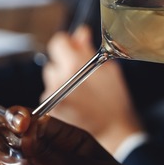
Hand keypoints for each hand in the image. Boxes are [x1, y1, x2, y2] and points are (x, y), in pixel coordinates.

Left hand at [43, 26, 142, 154]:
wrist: (112, 132)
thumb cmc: (114, 101)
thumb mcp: (108, 70)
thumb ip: (89, 49)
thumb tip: (79, 32)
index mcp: (74, 65)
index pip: (58, 42)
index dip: (67, 43)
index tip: (75, 49)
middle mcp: (58, 79)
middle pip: (53, 61)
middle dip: (65, 64)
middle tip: (82, 75)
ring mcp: (51, 96)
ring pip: (51, 79)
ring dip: (61, 81)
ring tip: (80, 93)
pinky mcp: (48, 110)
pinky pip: (50, 95)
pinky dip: (59, 97)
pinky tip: (75, 104)